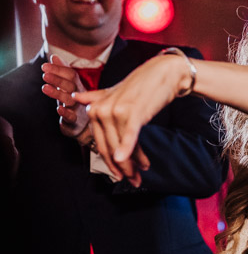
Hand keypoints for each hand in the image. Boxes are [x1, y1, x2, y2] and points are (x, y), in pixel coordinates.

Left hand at [41, 54, 89, 138]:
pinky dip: (65, 114)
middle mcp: (78, 96)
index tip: (45, 66)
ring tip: (45, 88)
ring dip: (57, 93)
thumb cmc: (75, 103)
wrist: (85, 126)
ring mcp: (77, 109)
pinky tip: (59, 109)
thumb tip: (54, 56)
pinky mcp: (74, 122)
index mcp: (76, 86)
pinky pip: (72, 118)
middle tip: (45, 74)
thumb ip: (61, 72)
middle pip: (70, 86)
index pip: (70, 75)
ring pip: (69, 100)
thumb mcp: (68, 87)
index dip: (59, 70)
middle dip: (57, 79)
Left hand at [73, 52, 189, 185]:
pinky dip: (129, 150)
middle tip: (134, 180)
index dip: (111, 161)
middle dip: (122, 168)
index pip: (101, 142)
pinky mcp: (133, 112)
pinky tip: (131, 162)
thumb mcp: (115, 92)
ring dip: (133, 163)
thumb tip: (77, 98)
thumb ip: (96, 97)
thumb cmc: (142, 84)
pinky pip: (129, 136)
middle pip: (110, 147)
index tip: (122, 174)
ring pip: (121, 145)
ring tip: (142, 173)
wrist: (164, 73)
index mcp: (95, 108)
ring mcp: (116, 111)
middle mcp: (101, 110)